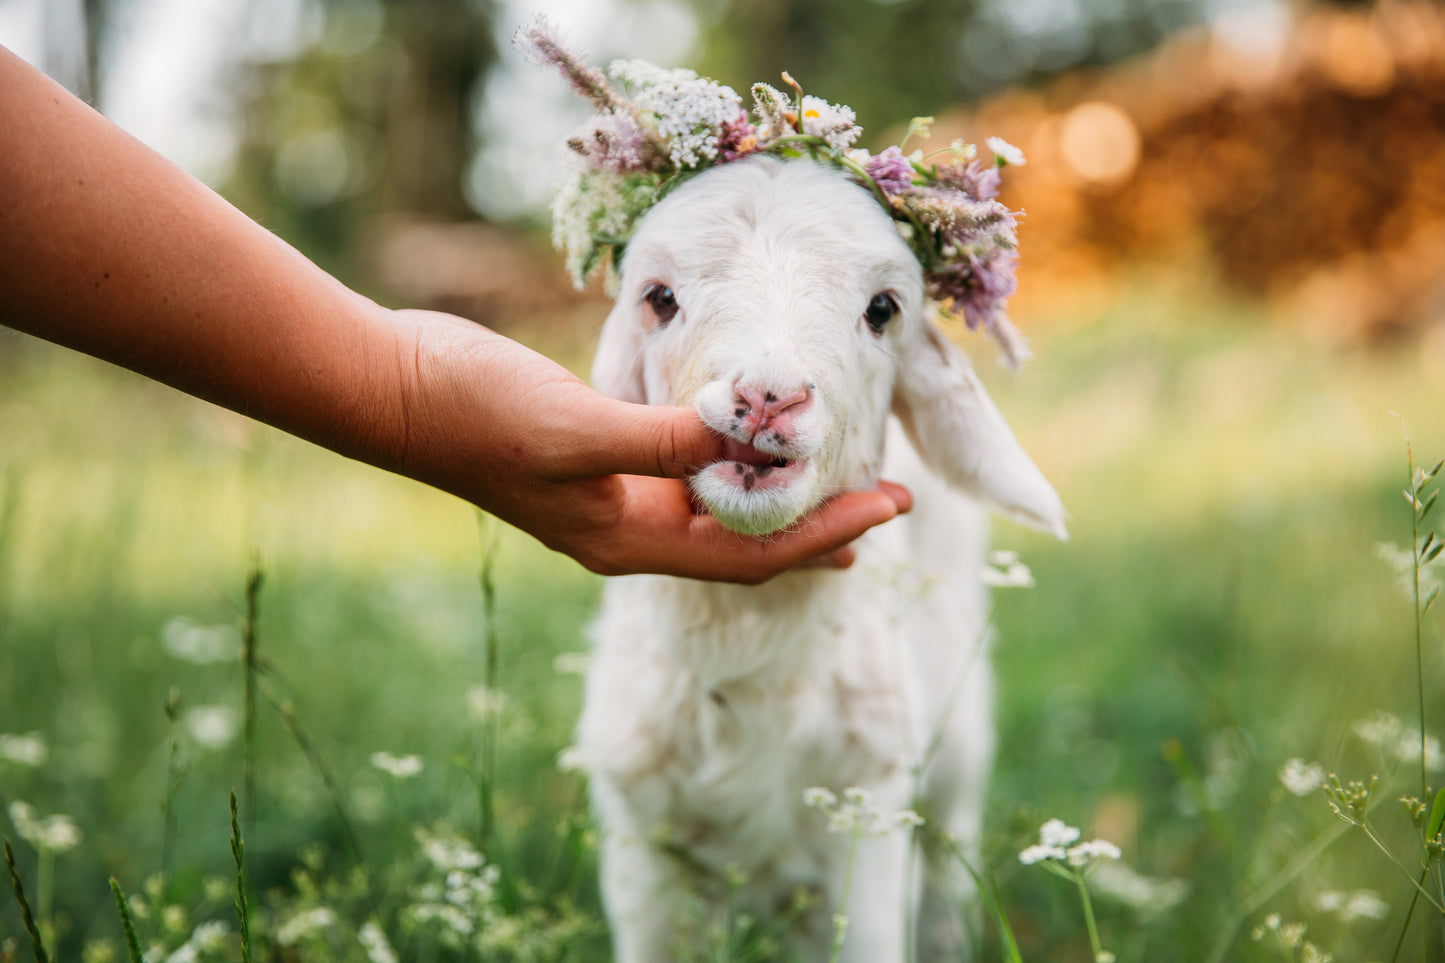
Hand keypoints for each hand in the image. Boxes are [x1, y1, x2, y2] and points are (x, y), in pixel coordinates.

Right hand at [390, 310, 911, 581]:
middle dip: (817, 528)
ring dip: (777, 498)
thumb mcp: (576, 428)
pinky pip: (682, 475)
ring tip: (837, 484)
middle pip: (743, 543)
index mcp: (626, 539)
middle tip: (887, 505)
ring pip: (716, 511)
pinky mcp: (596, 459)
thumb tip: (749, 445)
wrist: (396, 390)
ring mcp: (609, 498)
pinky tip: (750, 446)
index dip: (826, 532)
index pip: (750, 551)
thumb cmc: (476, 412)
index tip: (891, 506)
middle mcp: (625, 530)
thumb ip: (663, 442)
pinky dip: (728, 464)